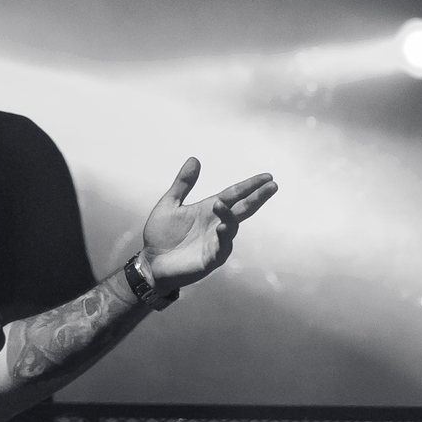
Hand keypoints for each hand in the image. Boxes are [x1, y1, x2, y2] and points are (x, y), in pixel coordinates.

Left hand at [139, 158, 277, 291]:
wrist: (149, 262)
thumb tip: (195, 159)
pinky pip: (221, 249)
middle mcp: (217, 225)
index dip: (250, 186)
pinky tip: (222, 228)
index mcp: (209, 210)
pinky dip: (224, 239)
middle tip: (272, 185)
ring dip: (229, 216)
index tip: (267, 177)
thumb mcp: (170, 203)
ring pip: (231, 228)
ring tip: (222, 204)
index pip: (234, 195)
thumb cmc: (160, 235)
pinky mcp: (209, 260)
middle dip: (257, 198)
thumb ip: (183, 183)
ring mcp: (215, 242)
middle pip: (242, 209)